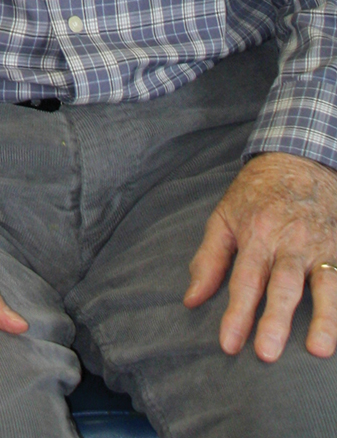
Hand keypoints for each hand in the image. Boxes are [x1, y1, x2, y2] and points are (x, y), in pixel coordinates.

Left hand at [185, 152, 336, 360]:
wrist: (298, 160)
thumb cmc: (255, 193)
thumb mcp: (224, 217)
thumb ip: (208, 260)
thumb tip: (191, 300)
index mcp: (256, 235)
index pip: (244, 281)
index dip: (236, 314)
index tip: (229, 345)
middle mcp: (288, 242)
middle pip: (282, 285)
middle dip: (274, 320)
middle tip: (266, 353)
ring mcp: (318, 246)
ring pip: (322, 285)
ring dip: (322, 318)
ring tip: (319, 349)